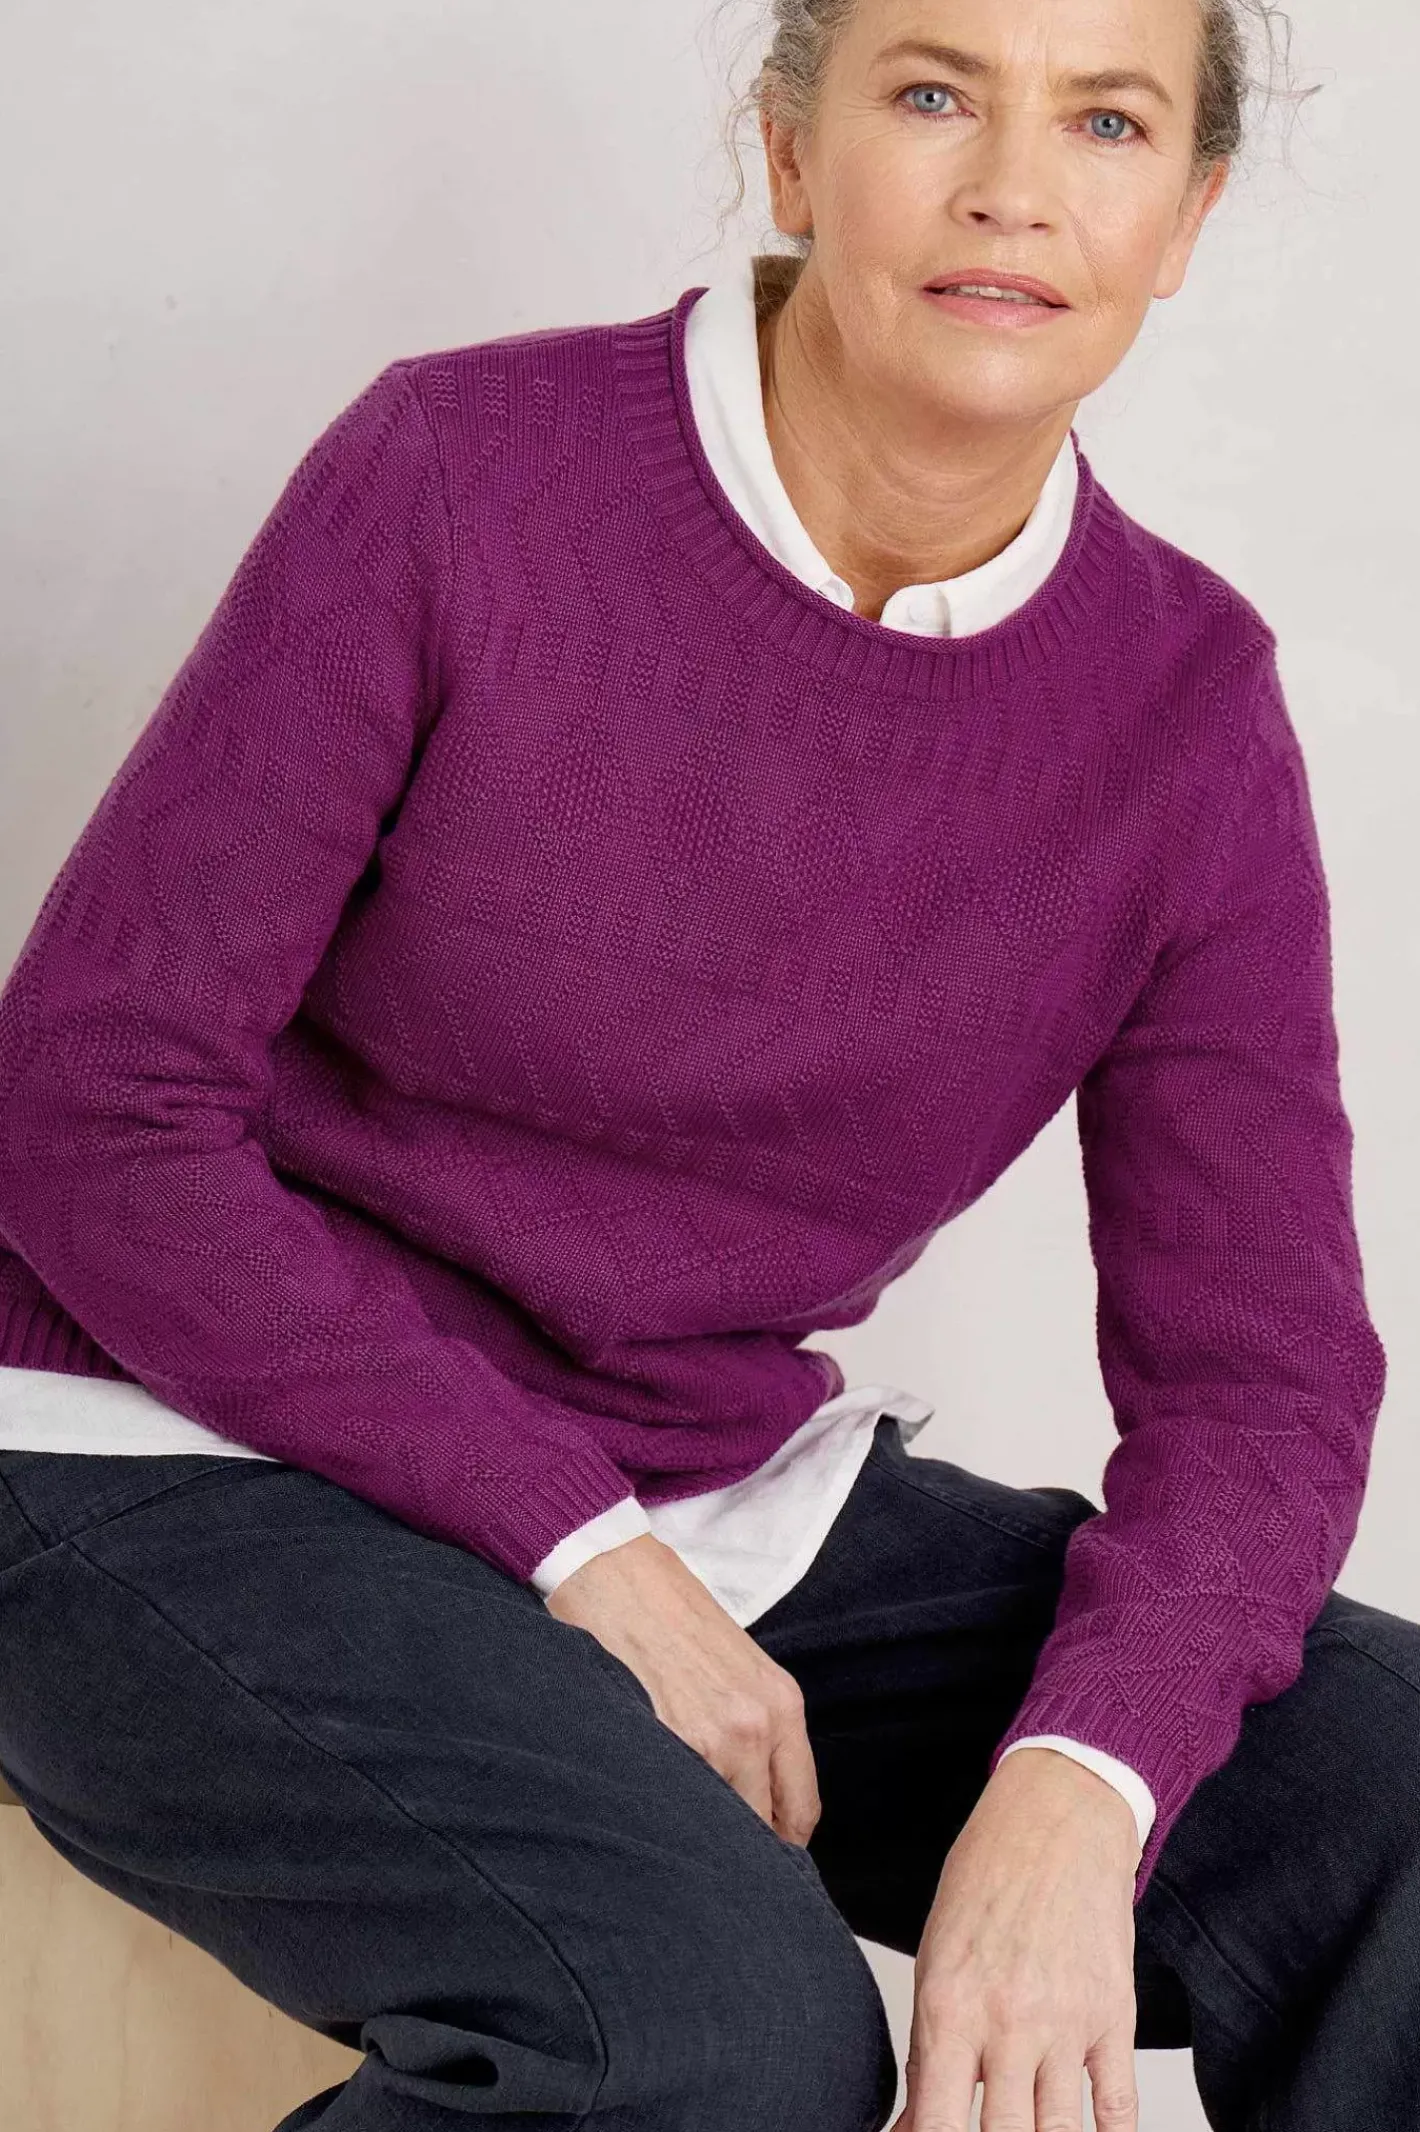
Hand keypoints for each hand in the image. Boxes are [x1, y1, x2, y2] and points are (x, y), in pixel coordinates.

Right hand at [546, 1532, 819, 1843]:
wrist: (613, 1569)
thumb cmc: (668, 1611)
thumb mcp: (737, 1665)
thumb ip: (754, 1726)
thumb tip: (751, 1799)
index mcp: (781, 1704)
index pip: (801, 1810)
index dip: (781, 1847)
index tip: (759, 1860)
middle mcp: (755, 1725)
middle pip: (761, 1828)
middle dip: (736, 1847)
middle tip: (711, 1856)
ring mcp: (710, 1736)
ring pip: (716, 1824)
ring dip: (696, 1831)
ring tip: (672, 1825)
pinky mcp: (663, 1738)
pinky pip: (673, 1801)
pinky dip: (662, 1811)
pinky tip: (645, 1798)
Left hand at [889, 1745, 1141, 2130]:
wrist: (1058, 1819)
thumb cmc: (989, 1878)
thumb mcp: (936, 1957)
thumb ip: (928, 2051)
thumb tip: (915, 2127)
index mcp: (948, 2006)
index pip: (936, 2123)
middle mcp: (1007, 2022)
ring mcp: (1065, 2024)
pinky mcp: (1114, 2018)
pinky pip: (1117, 2108)